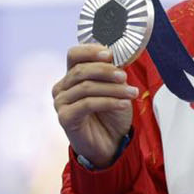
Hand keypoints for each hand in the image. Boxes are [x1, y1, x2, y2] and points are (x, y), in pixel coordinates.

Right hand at [51, 44, 137, 166]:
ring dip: (113, 89)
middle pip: (81, 70)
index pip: (74, 54)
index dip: (91, 51)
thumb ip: (113, 72)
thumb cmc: (112, 114)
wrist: (110, 142)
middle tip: (125, 76)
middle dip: (106, 71)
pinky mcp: (65, 117)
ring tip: (132, 93)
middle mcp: (62, 87)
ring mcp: (61, 102)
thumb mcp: (116, 88)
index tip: (110, 53)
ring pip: (86, 87)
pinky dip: (109, 102)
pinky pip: (87, 104)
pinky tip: (123, 104)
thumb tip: (117, 56)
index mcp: (72, 75)